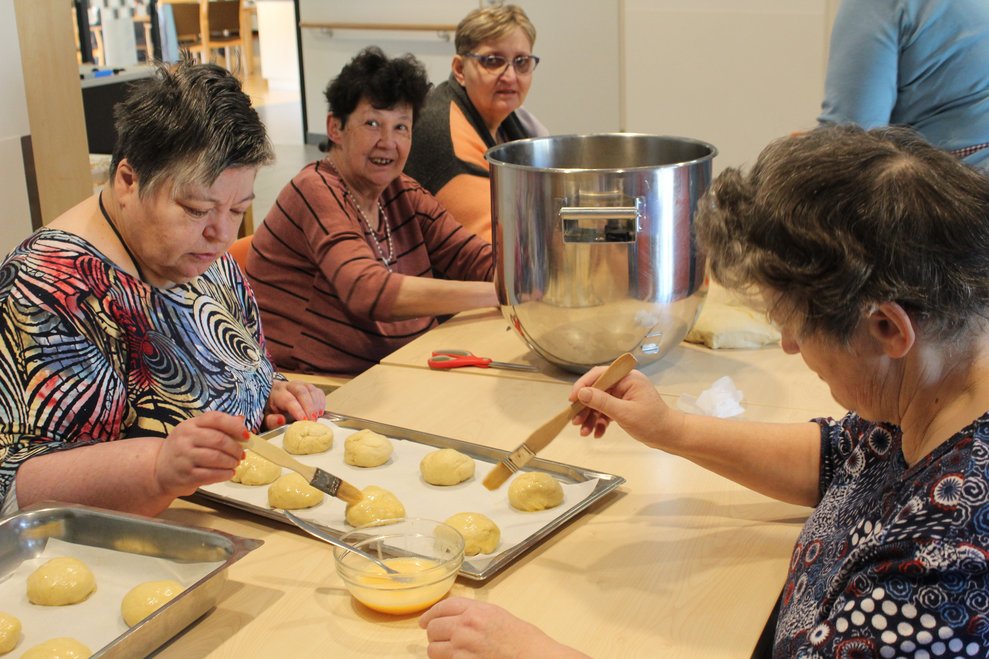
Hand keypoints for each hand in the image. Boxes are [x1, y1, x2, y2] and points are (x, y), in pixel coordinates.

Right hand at [154, 411, 247, 496]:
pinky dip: (225, 474)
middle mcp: (185, 439)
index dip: (234, 426)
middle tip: (241, 454)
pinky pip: (211, 474)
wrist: (159, 470)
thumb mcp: (196, 433)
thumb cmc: (184, 449)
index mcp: (190, 425)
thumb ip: (218, 426)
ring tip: (235, 463)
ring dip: (231, 461)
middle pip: (218, 439)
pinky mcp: (186, 475)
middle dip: (235, 448)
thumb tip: (241, 420)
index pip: (214, 418)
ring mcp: (184, 457)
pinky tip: (229, 473)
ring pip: (216, 457)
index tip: (246, 435)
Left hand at [264, 379, 326, 428]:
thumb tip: (281, 420)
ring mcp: (300, 385)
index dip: (297, 410)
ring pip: (311, 390)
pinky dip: (321, 401)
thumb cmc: (272, 410)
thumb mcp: (267, 418)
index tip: (304, 420)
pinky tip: (320, 412)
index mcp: (276, 393)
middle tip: (313, 420)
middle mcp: (288, 386)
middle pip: (301, 391)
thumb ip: (272, 421)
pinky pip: (318, 391)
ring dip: (316, 404)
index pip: (288, 400)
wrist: (273, 400)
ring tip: (317, 417)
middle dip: (309, 406)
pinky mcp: (309, 387)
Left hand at [419, 597, 585, 658]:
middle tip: (439, 639)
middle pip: (433, 627)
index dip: (431, 614)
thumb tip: (455, 617)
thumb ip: (475, 613)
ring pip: (432, 649)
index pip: (443, 606)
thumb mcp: (498, 615)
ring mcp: (462, 648)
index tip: (425, 621)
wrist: (533, 657)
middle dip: (434, 634)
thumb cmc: (522, 640)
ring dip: (438, 651)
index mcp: (476, 610)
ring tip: (448, 653)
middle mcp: (466, 627)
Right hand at [569, 368, 680, 448]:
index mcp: (627, 378)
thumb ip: (602, 402)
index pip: (600, 375)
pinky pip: (606, 412)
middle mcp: (624, 384)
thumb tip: (582, 393)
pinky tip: (597, 433)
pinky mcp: (623, 407)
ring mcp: (623, 396)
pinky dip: (600, 422)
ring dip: (590, 417)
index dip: (583, 385)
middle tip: (575, 420)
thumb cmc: (652, 423)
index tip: (572, 399)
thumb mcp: (625, 413)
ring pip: (599, 403)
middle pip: (597, 390)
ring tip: (584, 432)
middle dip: (585, 407)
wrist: (670, 436)